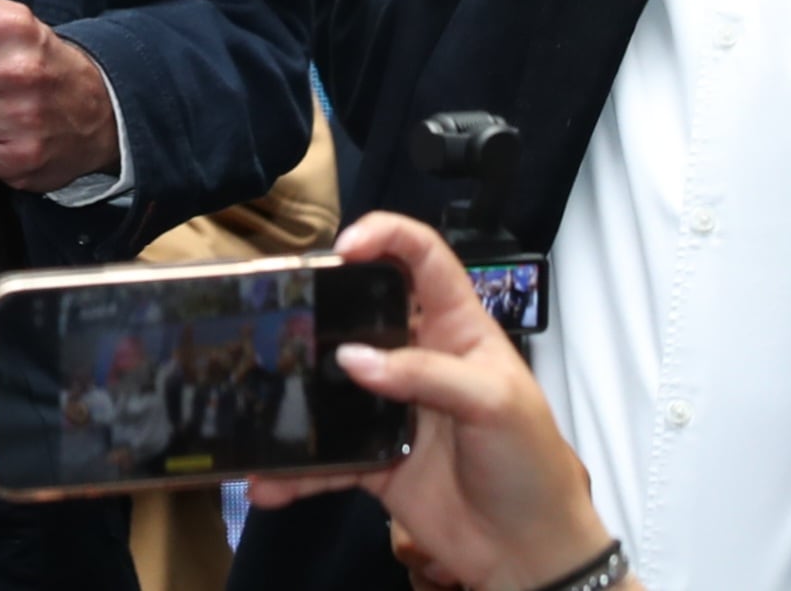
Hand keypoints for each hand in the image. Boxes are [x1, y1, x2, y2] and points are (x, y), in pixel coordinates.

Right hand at [241, 214, 612, 590]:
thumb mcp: (496, 403)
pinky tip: (268, 482)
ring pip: (331, 387)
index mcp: (457, 329)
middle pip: (361, 314)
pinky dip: (295, 473)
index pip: (423, 260)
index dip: (387, 237)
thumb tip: (352, 359)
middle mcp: (417, 360)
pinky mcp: (372, 460)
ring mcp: (390, 410)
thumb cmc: (531, 464)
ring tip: (259, 397)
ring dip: (295, 395)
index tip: (344, 247)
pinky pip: (324, 458)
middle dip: (319, 307)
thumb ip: (427, 373)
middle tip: (279, 313)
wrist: (530, 552)